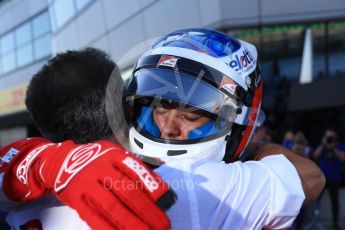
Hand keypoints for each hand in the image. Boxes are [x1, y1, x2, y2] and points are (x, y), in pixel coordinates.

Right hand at [0, 138, 175, 228]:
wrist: (60, 160)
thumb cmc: (95, 160)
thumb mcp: (114, 154)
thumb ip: (134, 167)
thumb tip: (159, 187)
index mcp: (114, 155)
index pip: (138, 172)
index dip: (154, 188)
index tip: (168, 203)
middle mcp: (101, 168)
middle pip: (128, 192)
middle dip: (148, 211)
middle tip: (163, 224)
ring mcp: (86, 183)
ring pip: (112, 207)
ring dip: (132, 223)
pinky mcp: (76, 198)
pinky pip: (93, 217)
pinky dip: (108, 228)